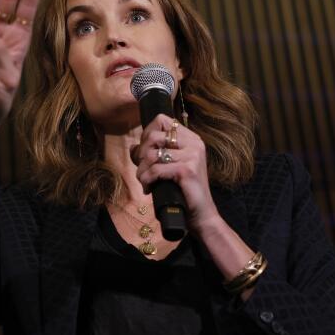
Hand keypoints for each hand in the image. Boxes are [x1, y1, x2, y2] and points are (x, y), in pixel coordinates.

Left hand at [133, 114, 221, 232]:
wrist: (201, 214)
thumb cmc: (183, 190)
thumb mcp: (169, 167)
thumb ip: (154, 154)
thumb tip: (134, 147)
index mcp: (191, 139)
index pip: (162, 120)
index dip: (147, 133)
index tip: (145, 152)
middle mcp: (194, 143)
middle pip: (154, 136)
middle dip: (141, 154)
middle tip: (143, 169)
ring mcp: (192, 155)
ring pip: (151, 154)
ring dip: (142, 170)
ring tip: (145, 181)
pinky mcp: (186, 170)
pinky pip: (155, 170)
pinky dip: (146, 180)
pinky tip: (148, 189)